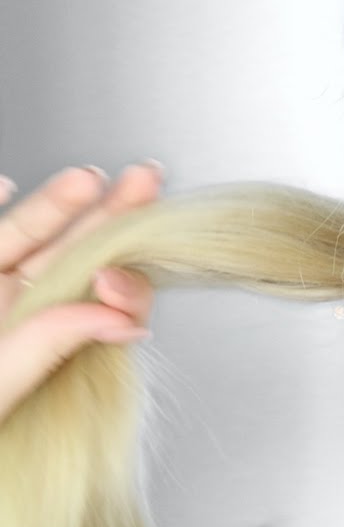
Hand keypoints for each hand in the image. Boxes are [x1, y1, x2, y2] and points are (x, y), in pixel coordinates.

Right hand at [0, 162, 164, 424]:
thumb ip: (50, 346)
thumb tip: (128, 320)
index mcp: (37, 340)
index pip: (94, 297)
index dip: (122, 271)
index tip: (133, 260)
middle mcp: (10, 309)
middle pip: (66, 254)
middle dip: (106, 215)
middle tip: (146, 180)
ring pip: (15, 238)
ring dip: (50, 207)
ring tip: (86, 180)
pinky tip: (1, 185)